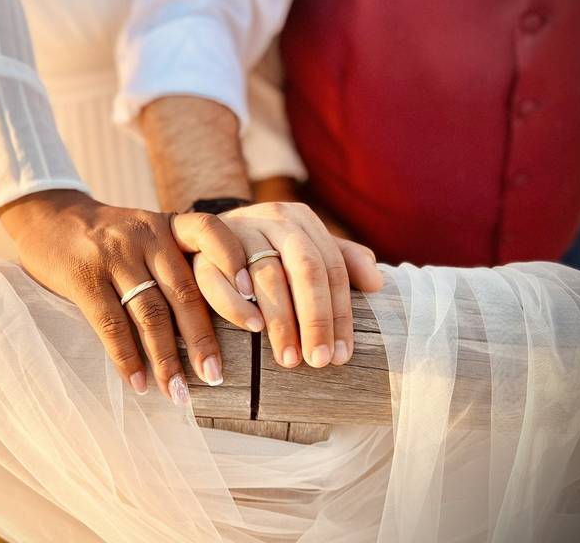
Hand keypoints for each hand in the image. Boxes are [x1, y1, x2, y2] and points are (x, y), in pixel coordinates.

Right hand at [0, 190, 253, 402]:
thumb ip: (179, 263)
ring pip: (150, 313)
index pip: (211, 232)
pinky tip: (139, 383)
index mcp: (169, 224)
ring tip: (178, 394)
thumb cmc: (110, 238)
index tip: (250, 304)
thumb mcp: (149, 234)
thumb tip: (224, 321)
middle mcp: (147, 235)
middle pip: (183, 290)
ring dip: (166, 359)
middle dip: (203, 339)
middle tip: (216, 377)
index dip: (235, 263)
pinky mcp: (84, 276)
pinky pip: (111, 322)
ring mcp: (114, 254)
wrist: (48, 216)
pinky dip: (127, 358)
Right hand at [191, 202, 382, 368]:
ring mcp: (237, 229)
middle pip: (305, 267)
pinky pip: (219, 277)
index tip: (342, 354)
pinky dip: (235, 303)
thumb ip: (342, 261)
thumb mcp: (304, 250)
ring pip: (266, 273)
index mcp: (300, 220)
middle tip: (319, 361)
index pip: (330, 267)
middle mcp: (272, 218)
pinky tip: (251, 328)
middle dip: (315, 318)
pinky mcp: (202, 247)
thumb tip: (377, 282)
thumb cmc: (264, 250)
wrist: (206, 231)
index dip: (339, 312)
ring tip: (288, 358)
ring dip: (280, 319)